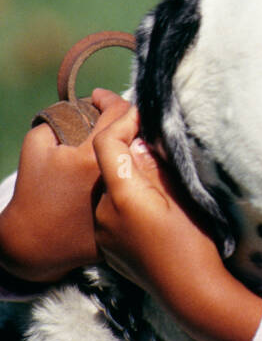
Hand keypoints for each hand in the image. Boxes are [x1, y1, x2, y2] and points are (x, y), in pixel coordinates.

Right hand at [0, 89, 131, 282]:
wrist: (36, 242)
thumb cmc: (33, 191)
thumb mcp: (36, 146)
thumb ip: (59, 118)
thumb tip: (83, 106)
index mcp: (93, 156)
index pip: (120, 112)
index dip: (109, 98)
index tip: (98, 98)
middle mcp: (118, 176)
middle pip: (140, 131)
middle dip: (127, 117)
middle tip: (111, 115)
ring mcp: (128, 198)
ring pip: (148, 156)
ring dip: (138, 142)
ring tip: (120, 138)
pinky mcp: (133, 216)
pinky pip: (147, 184)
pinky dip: (140, 170)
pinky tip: (125, 166)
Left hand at [91, 94, 261, 340]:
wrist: (192, 294)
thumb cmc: (195, 242)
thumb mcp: (181, 194)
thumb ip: (155, 163)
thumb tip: (140, 138)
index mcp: (122, 196)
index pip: (107, 142)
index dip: (121, 120)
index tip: (137, 110)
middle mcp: (104, 212)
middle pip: (106, 164)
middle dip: (125, 147)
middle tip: (149, 136)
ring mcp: (103, 231)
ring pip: (109, 186)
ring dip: (126, 174)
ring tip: (155, 175)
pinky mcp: (107, 245)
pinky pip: (111, 209)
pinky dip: (125, 198)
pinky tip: (150, 205)